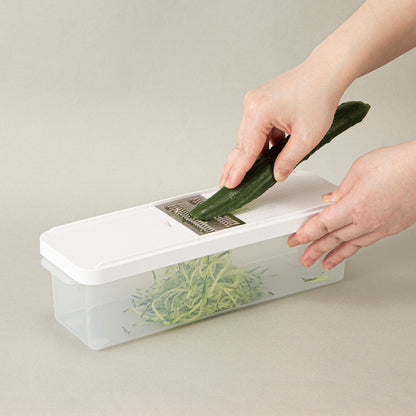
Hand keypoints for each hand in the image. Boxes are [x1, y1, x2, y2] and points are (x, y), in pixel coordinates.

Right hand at [219, 59, 348, 188]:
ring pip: (249, 137)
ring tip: (243, 174)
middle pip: (242, 143)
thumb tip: (277, 174)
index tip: (230, 184)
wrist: (326, 72)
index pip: (246, 150)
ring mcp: (255, 102)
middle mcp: (252, 105)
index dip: (238, 171)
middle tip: (226, 183)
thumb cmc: (319, 95)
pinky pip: (257, 128)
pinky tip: (264, 156)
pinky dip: (260, 143)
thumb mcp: (306, 137)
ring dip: (250, 155)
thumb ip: (289, 160)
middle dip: (235, 165)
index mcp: (259, 112)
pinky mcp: (261, 103)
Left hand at [287, 141, 415, 269]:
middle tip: (305, 259)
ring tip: (324, 263)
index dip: (305, 234)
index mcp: (354, 206)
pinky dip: (354, 249)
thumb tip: (329, 200)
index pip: (322, 225)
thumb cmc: (398, 164)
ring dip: (335, 255)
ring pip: (351, 245)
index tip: (295, 240)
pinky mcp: (392, 228)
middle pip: (334, 239)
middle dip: (316, 250)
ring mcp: (381, 227)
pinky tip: (349, 251)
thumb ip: (340, 190)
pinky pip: (367, 242)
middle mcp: (367, 221)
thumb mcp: (358, 170)